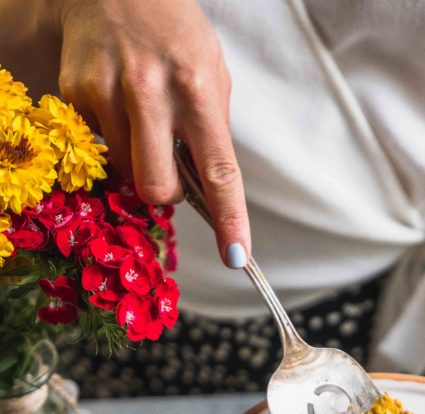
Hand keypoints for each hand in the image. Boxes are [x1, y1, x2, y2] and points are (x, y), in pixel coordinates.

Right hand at [56, 0, 249, 263]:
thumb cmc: (174, 32)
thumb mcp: (211, 71)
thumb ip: (211, 130)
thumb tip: (210, 191)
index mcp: (197, 89)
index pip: (218, 172)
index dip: (229, 220)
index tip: (237, 257)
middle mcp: (150, 92)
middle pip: (156, 188)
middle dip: (165, 193)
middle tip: (168, 169)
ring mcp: (107, 92)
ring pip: (124, 172)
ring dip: (137, 162)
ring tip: (141, 119)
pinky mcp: (75, 92)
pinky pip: (98, 146)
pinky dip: (111, 137)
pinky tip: (116, 101)